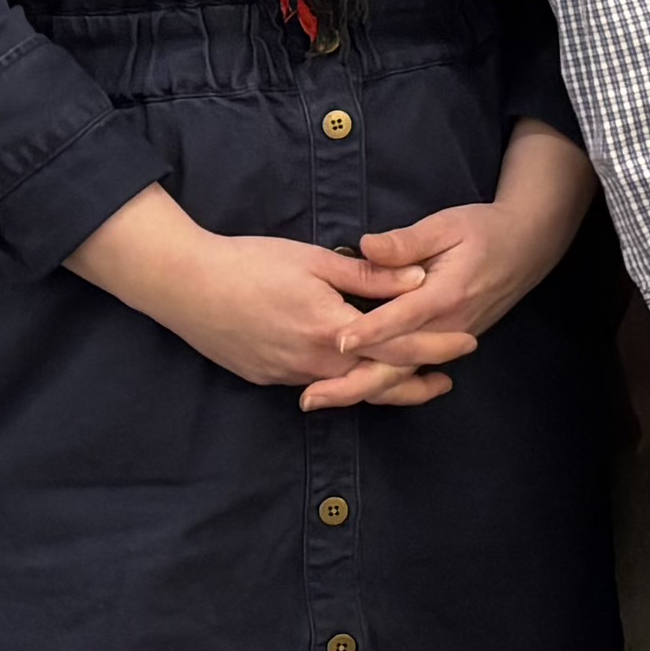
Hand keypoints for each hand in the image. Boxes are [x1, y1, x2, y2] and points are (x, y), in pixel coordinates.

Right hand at [68, 186, 448, 394]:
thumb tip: (418, 282)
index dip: (435, 346)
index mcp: (331, 330)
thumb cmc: (249, 263)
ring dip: (381, 388)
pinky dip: (344, 385)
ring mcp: (287, 376)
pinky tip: (355, 378)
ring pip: (347, 390)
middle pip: (378, 381)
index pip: (398, 346)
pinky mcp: (267, 378)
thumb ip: (368, 277)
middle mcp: (313, 363)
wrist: (183, 285)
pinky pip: (317, 386)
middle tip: (447, 381)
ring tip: (412, 385)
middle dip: (415, 382)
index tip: (466, 344)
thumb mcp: (314, 260)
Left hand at [325, 124, 597, 412]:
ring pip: (403, 374)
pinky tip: (349, 390)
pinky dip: (381, 385)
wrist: (528, 247)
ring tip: (319, 399)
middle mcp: (449, 326)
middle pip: (399, 364)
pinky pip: (412, 370)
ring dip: (361, 389)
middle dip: (354, 383)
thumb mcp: (447, 224)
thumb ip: (407, 240)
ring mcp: (449, 340)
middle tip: (310, 397)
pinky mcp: (448, 344)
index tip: (337, 341)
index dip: (371, 330)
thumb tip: (367, 246)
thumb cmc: (484, 230)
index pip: (404, 318)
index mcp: (447, 293)